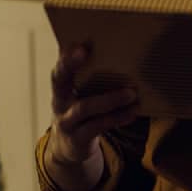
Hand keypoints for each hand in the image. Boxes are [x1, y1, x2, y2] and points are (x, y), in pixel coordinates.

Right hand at [48, 45, 137, 165]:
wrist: (69, 148)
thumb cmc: (81, 111)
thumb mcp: (79, 95)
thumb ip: (87, 75)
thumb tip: (107, 47)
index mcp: (60, 88)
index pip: (58, 68)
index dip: (64, 56)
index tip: (77, 43)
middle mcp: (59, 102)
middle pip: (60, 81)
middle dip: (71, 65)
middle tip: (86, 52)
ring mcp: (67, 121)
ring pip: (85, 107)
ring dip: (109, 99)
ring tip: (131, 93)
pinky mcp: (79, 139)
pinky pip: (97, 126)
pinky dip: (116, 118)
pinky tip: (132, 112)